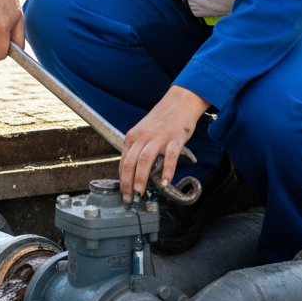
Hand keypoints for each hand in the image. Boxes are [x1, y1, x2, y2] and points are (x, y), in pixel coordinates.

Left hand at [120, 85, 208, 201]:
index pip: (123, 161)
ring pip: (145, 161)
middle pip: (131, 163)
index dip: (122, 180)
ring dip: (141, 179)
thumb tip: (134, 173)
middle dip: (127, 183)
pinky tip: (166, 183)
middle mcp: (143, 137)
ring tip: (141, 192)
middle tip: (130, 198)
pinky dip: (167, 171)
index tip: (124, 192)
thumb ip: (138, 149)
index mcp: (133, 136)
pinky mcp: (174, 139)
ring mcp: (159, 138)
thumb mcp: (143, 132)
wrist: (179, 103)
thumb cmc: (162, 120)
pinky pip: (169, 157)